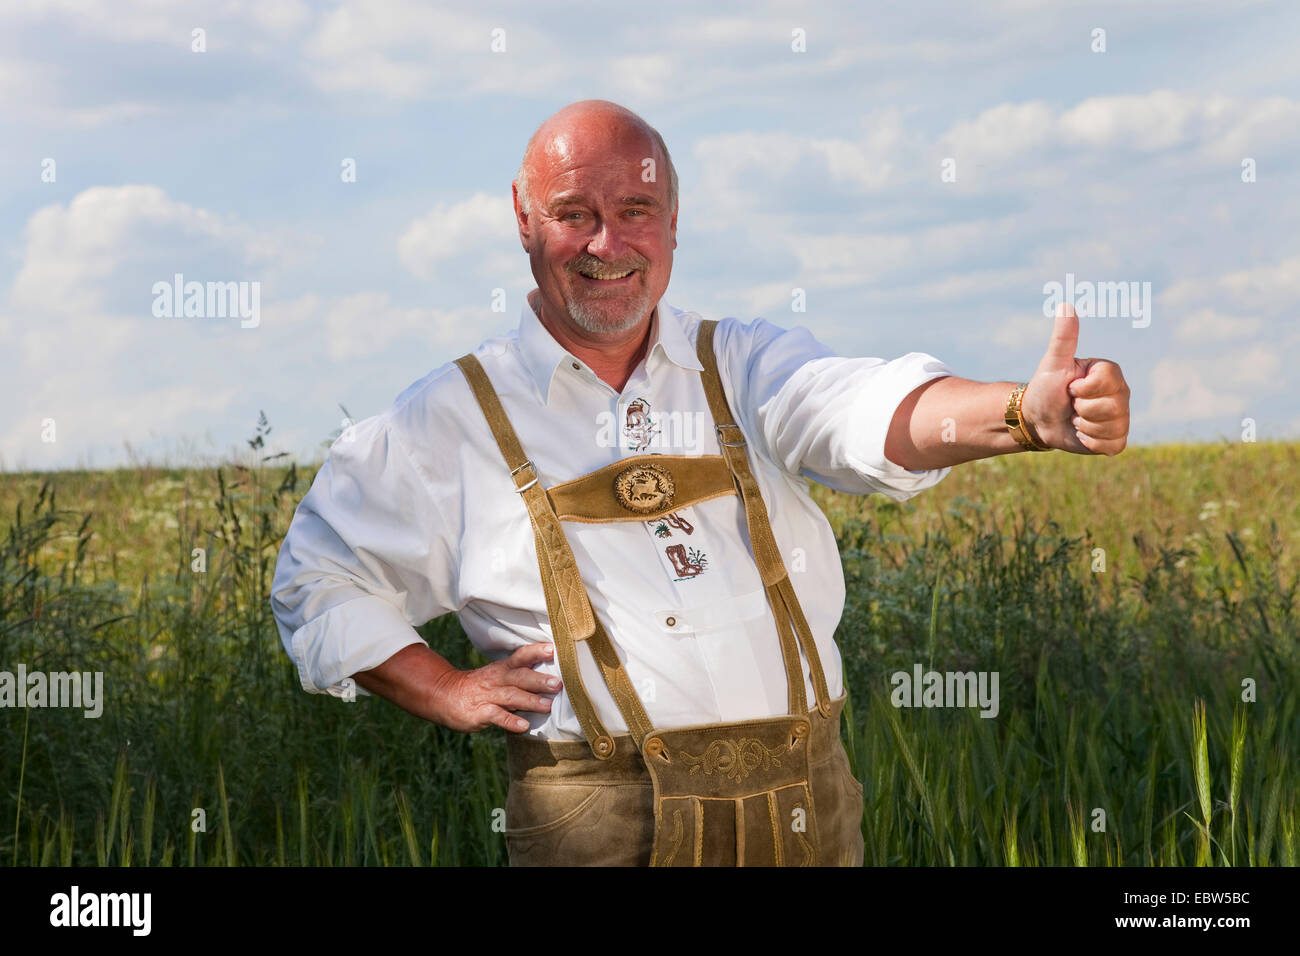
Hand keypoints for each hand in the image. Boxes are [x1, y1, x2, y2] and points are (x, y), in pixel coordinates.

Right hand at [429, 643, 561, 732]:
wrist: (445, 695)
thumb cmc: (481, 687)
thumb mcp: (499, 676)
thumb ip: (522, 677)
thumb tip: (552, 681)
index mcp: (503, 668)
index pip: (521, 656)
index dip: (537, 651)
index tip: (554, 648)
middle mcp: (497, 679)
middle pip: (519, 676)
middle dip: (539, 680)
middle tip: (558, 683)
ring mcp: (488, 696)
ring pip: (510, 696)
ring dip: (530, 701)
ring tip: (547, 706)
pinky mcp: (479, 713)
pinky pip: (497, 717)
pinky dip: (510, 721)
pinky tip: (524, 726)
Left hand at [1020, 303, 1130, 454]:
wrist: (1038, 419)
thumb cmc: (1045, 388)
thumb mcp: (1053, 363)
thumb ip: (1063, 338)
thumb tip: (1066, 305)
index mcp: (1110, 372)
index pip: (1106, 382)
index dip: (1081, 389)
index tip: (1070, 387)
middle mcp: (1122, 393)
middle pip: (1111, 407)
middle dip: (1082, 409)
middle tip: (1072, 405)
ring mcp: (1121, 417)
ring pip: (1111, 427)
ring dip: (1085, 427)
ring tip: (1076, 419)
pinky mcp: (1116, 439)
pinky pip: (1111, 445)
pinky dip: (1091, 442)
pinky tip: (1082, 434)